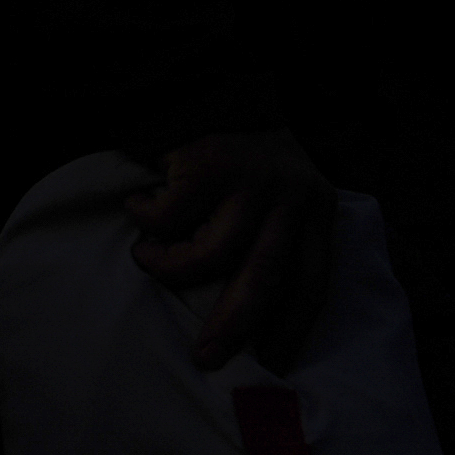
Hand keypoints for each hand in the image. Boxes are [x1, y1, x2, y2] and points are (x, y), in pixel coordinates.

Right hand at [120, 128, 339, 371]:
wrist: (210, 84)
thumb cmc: (238, 160)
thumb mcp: (276, 199)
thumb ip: (273, 244)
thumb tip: (251, 327)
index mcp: (316, 211)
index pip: (312, 283)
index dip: (291, 330)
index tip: (272, 371)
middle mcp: (293, 196)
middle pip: (266, 278)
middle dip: (234, 325)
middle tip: (205, 358)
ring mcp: (253, 179)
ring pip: (213, 252)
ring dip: (171, 267)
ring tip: (149, 259)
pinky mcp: (210, 162)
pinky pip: (171, 216)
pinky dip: (148, 222)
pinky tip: (139, 209)